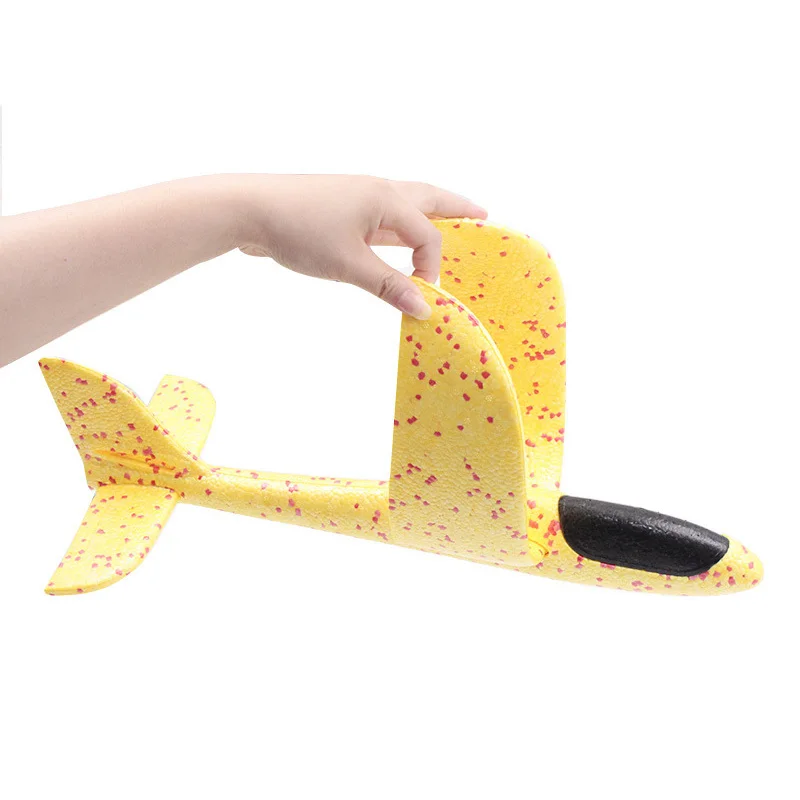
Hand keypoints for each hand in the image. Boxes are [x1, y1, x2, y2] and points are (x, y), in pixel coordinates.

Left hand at [235, 175, 486, 318]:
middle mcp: (377, 190)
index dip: (432, 267)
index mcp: (385, 198)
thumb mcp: (348, 264)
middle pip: (428, 197)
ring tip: (449, 220)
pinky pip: (382, 214)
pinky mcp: (341, 206)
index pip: (428, 235)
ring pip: (405, 202)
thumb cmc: (299, 231)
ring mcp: (358, 196)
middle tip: (483, 214)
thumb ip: (388, 286)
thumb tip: (424, 308)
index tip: (424, 296)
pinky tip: (396, 237)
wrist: (248, 210)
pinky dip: (399, 225)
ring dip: (429, 213)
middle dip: (457, 207)